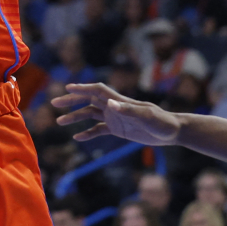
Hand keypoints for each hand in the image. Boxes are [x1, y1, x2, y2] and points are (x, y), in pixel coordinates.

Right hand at [51, 83, 180, 144]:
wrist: (171, 132)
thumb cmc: (161, 122)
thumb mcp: (146, 116)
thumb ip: (128, 110)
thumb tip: (109, 103)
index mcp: (119, 101)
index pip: (97, 90)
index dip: (82, 88)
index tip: (67, 88)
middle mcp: (114, 106)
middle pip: (88, 100)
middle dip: (71, 101)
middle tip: (54, 104)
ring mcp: (115, 117)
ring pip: (90, 114)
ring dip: (75, 117)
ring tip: (59, 122)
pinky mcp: (118, 129)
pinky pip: (99, 130)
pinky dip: (88, 133)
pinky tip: (77, 138)